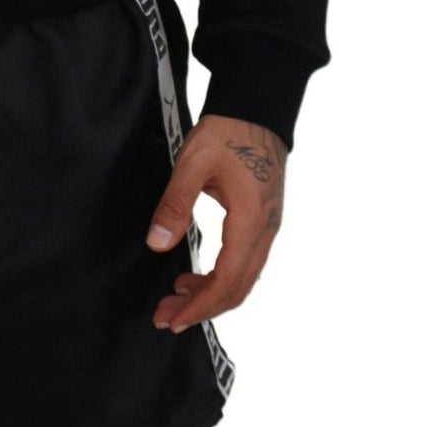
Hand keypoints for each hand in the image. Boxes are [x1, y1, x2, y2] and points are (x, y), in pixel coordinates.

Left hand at [145, 114, 286, 332]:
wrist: (256, 109)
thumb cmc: (226, 131)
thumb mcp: (193, 163)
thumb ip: (175, 203)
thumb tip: (157, 244)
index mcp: (250, 220)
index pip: (228, 280)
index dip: (200, 305)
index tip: (173, 318)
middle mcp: (266, 230)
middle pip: (238, 287)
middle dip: (203, 307)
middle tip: (167, 317)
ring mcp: (269, 226)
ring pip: (244, 277)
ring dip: (212, 294)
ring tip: (176, 298)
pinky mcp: (264, 220)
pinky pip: (247, 262)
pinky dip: (223, 277)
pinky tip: (197, 275)